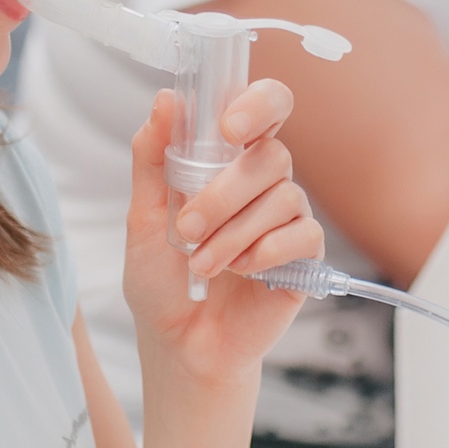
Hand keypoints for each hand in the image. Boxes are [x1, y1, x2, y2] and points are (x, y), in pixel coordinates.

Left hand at [123, 81, 323, 389]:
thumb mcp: (143, 219)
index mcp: (228, 161)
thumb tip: (165, 103)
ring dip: (234, 233)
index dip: (257, 104)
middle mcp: (264, 184)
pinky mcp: (305, 257)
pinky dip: (265, 253)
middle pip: (271, 154)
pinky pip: (302, 234)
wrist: (179, 344)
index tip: (228, 128)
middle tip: (187, 230)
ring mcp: (288, 219)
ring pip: (283, 196)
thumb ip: (152, 160)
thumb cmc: (162, 282)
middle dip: (223, 193)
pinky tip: (242, 273)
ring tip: (203, 265)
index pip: (265, 107)